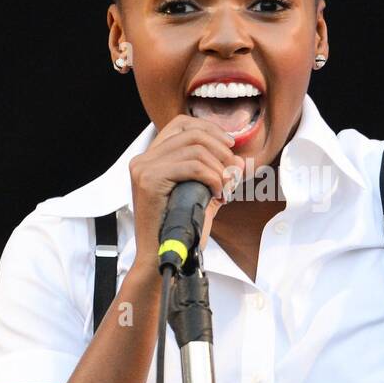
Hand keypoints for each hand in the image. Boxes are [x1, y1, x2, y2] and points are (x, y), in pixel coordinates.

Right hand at [128, 115, 244, 274]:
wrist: (160, 258)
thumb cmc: (179, 230)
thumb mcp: (199, 195)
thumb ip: (215, 175)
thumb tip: (239, 160)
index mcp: (151, 158)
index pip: (181, 124)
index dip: (209, 129)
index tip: (229, 146)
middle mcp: (143, 159)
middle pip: (191, 133)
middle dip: (221, 150)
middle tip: (233, 173)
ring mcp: (143, 168)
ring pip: (195, 149)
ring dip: (219, 168)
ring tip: (225, 188)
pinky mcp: (149, 180)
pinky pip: (192, 166)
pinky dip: (212, 177)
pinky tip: (217, 192)